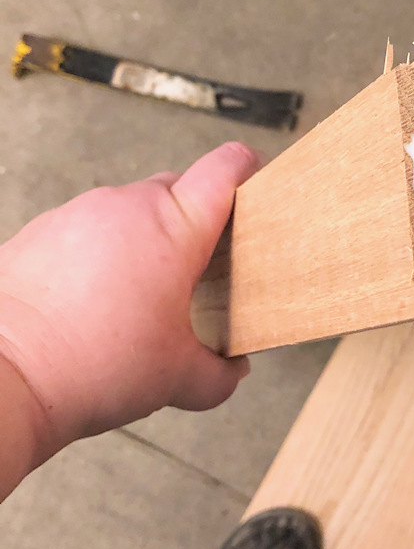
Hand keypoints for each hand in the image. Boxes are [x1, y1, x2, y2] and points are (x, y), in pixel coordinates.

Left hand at [0, 142, 260, 460]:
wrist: (3, 378)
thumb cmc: (90, 368)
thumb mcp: (176, 380)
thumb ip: (219, 373)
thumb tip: (232, 369)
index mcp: (175, 228)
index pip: (224, 168)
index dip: (246, 168)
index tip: (253, 177)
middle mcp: (127, 207)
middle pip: (178, 189)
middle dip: (194, 221)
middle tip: (198, 268)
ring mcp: (79, 213)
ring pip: (129, 211)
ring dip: (142, 240)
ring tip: (138, 295)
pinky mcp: (42, 230)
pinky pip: (86, 229)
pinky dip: (98, 254)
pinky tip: (93, 300)